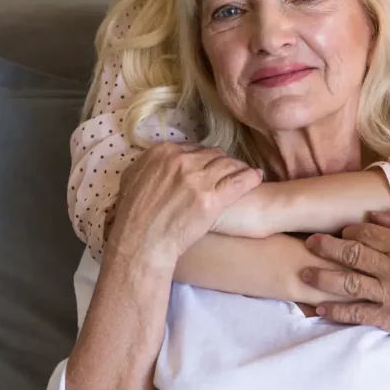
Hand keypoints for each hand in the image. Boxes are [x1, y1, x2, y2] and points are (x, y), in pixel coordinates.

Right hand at [107, 143, 262, 268]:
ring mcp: (197, 179)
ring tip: (246, 173)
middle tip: (230, 171)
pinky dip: (250, 178)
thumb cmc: (132, 216)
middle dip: (222, 162)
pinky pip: (239, 182)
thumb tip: (160, 160)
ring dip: (238, 168)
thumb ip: (149, 165)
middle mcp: (182, 161)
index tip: (210, 165)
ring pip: (228, 165)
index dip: (204, 157)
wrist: (141, 242)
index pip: (194, 147)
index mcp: (163, 153)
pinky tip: (256, 177)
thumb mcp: (132, 179)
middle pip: (213, 154)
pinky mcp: (212, 199)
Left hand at [301, 210, 389, 342]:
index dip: (350, 230)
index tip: (341, 231)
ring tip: (303, 272)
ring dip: (322, 277)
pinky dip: (336, 310)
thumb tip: (372, 213)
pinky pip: (356, 314)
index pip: (368, 233)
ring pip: (348, 283)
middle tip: (310, 243)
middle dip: (327, 247)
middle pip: (352, 255)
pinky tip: (319, 307)